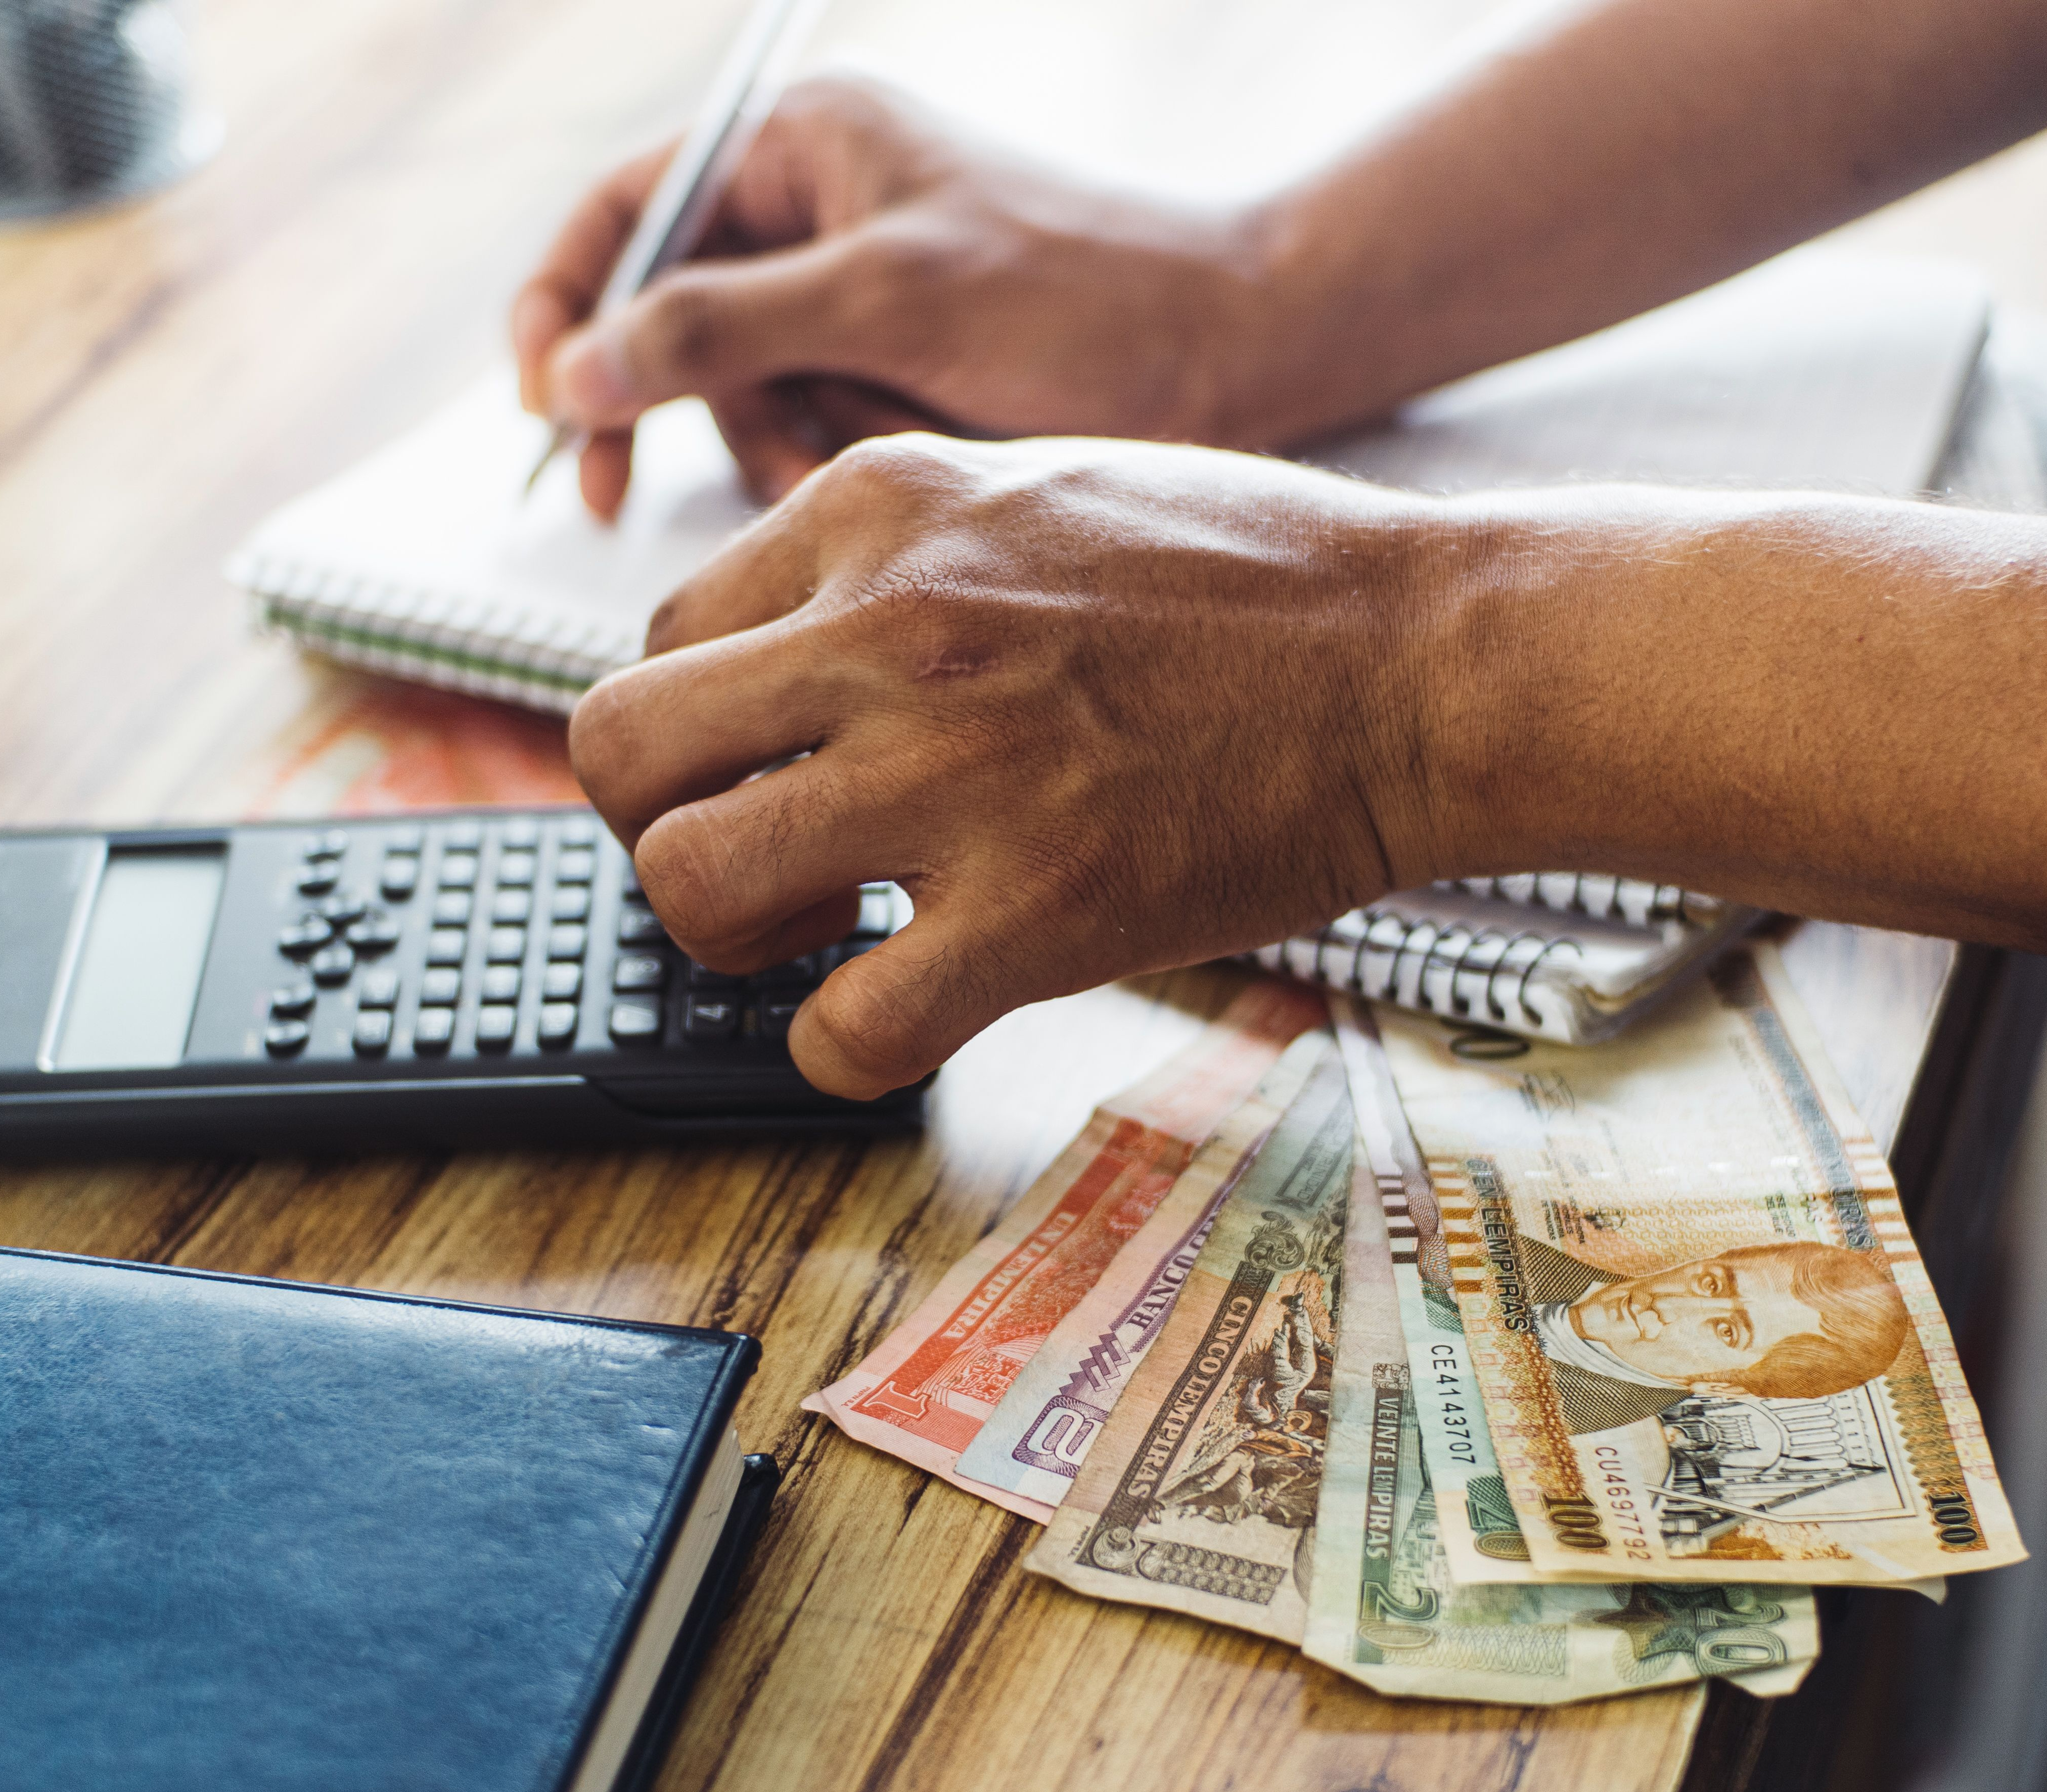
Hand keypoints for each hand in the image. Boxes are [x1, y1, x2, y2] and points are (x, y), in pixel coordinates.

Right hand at [509, 76, 1280, 522]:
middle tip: (634, 498)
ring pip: (736, 399)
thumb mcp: (883, 300)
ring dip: (780, 447)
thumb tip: (570, 374)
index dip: (563, 307)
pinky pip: (807, 433)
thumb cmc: (1081, 296)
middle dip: (688, 408)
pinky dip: (833, 463)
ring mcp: (849, 296)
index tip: (546, 407)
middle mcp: (812, 211)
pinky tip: (893, 464)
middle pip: (667, 322)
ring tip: (862, 454)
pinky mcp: (890, 372)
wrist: (1230, 357)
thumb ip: (718, 331)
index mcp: (801, 144)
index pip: (624, 213)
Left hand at [565, 434, 1493, 1096]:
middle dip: (657, 829)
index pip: (661, 636)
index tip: (767, 775)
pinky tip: (904, 1010)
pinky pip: (837, 1027)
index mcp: (878, 508)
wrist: (1426, 655)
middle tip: (759, 863)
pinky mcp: (1039, 908)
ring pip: (687, 883)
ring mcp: (957, 770)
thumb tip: (779, 656)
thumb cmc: (1258, 581)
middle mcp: (886, 627)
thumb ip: (891, 557)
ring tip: (823, 934)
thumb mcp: (1034, 490)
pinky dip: (840, 1046)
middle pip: (620, 751)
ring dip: (730, 935)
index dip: (696, 734)